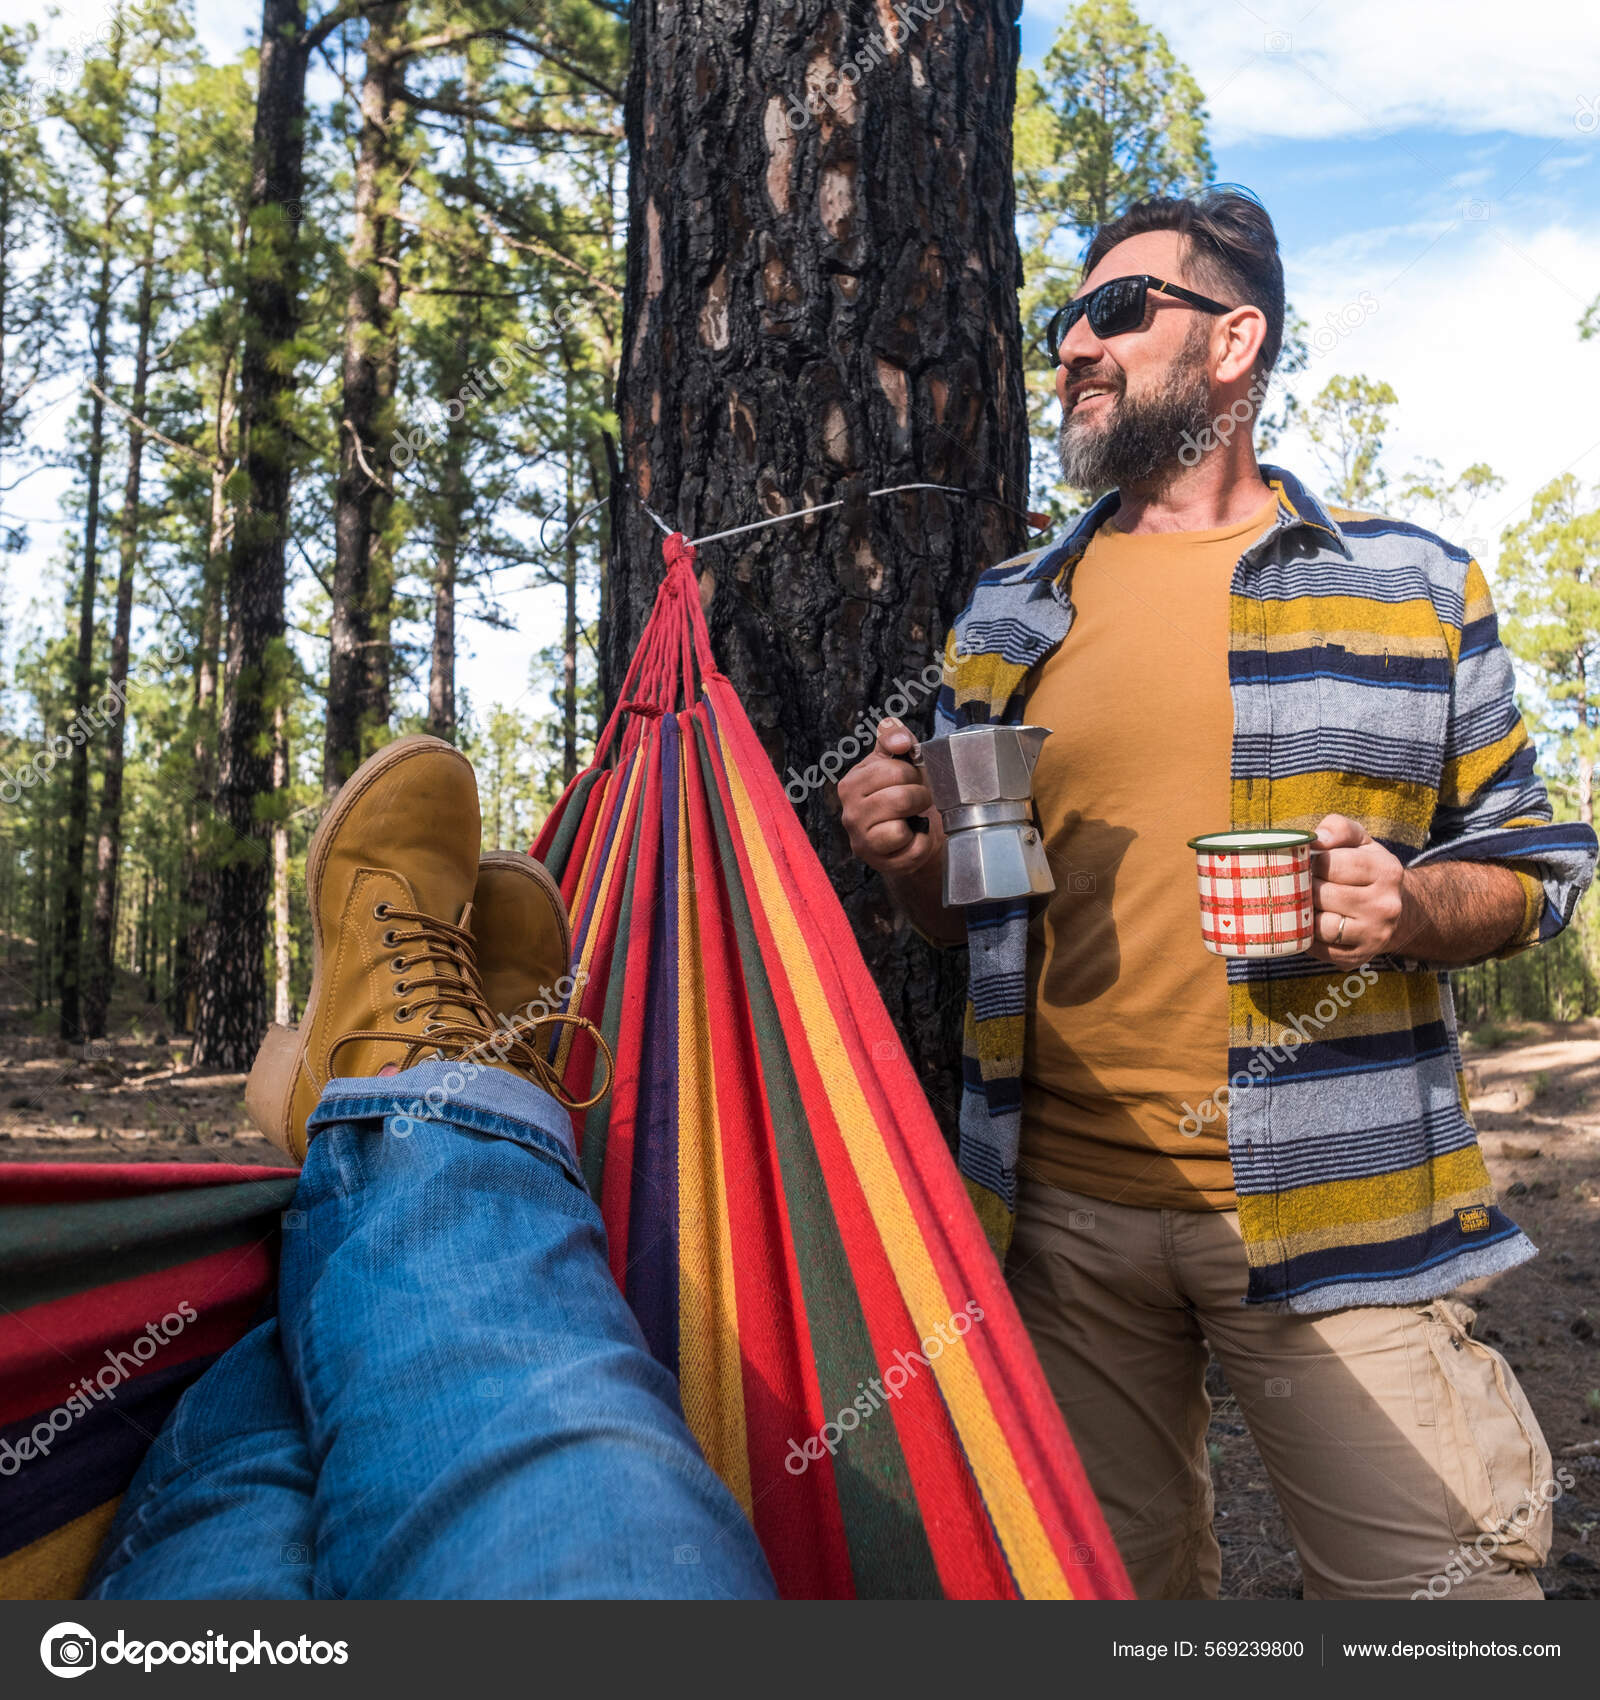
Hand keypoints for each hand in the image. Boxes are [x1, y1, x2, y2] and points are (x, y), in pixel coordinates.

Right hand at [837, 717, 946, 877]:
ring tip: (914, 818)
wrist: (911, 832)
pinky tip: (914, 837)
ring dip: (918, 820)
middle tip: (918, 799)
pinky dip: (921, 844)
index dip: (912, 773)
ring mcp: (861, 840)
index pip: (891, 771)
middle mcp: (850, 813)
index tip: (911, 778)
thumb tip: (900, 739)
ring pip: (899, 828)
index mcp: (851, 783)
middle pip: (900, 799)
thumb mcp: (897, 760)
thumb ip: (894, 738)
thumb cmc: (902, 793)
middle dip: (920, 796)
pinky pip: (910, 851)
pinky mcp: (879, 862)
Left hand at [1308, 813, 1407, 964]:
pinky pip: (1318, 949)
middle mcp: (1386, 906)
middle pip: (1322, 895)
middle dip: (1305, 887)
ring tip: (1306, 902)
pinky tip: (1312, 924)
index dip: (1312, 862)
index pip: (1331, 864)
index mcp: (1387, 872)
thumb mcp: (1360, 841)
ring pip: (1319, 925)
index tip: (1310, 863)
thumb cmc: (1366, 869)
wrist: (1393, 910)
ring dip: (1304, 913)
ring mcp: (1374, 935)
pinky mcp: (1358, 957)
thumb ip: (1339, 828)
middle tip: (1303, 883)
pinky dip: (1308, 937)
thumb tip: (1316, 839)